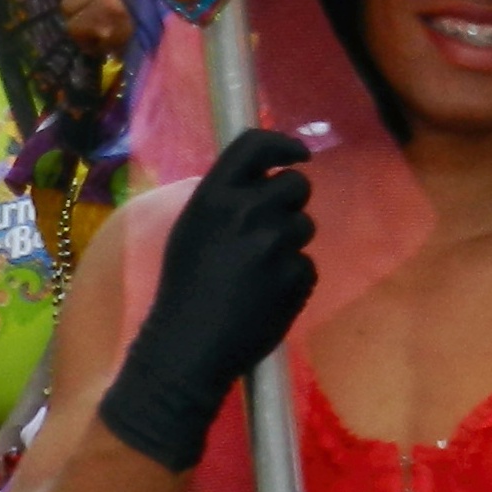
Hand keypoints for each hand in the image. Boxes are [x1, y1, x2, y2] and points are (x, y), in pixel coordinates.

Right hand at [94, 129, 316, 471]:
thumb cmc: (183, 288)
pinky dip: (293, 279)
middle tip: (268, 228)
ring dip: (289, 244)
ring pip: (304, 227)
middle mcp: (248, 212)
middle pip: (296, 185)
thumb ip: (225, 201)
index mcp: (215, 196)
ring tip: (257, 273)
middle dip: (289, 202)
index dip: (284, 144)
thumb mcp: (192, 229)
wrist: (187, 347)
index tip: (298, 154)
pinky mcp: (297, 278)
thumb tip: (262, 177)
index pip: (257, 145)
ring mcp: (276, 245)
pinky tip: (265, 297)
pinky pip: (308, 266)